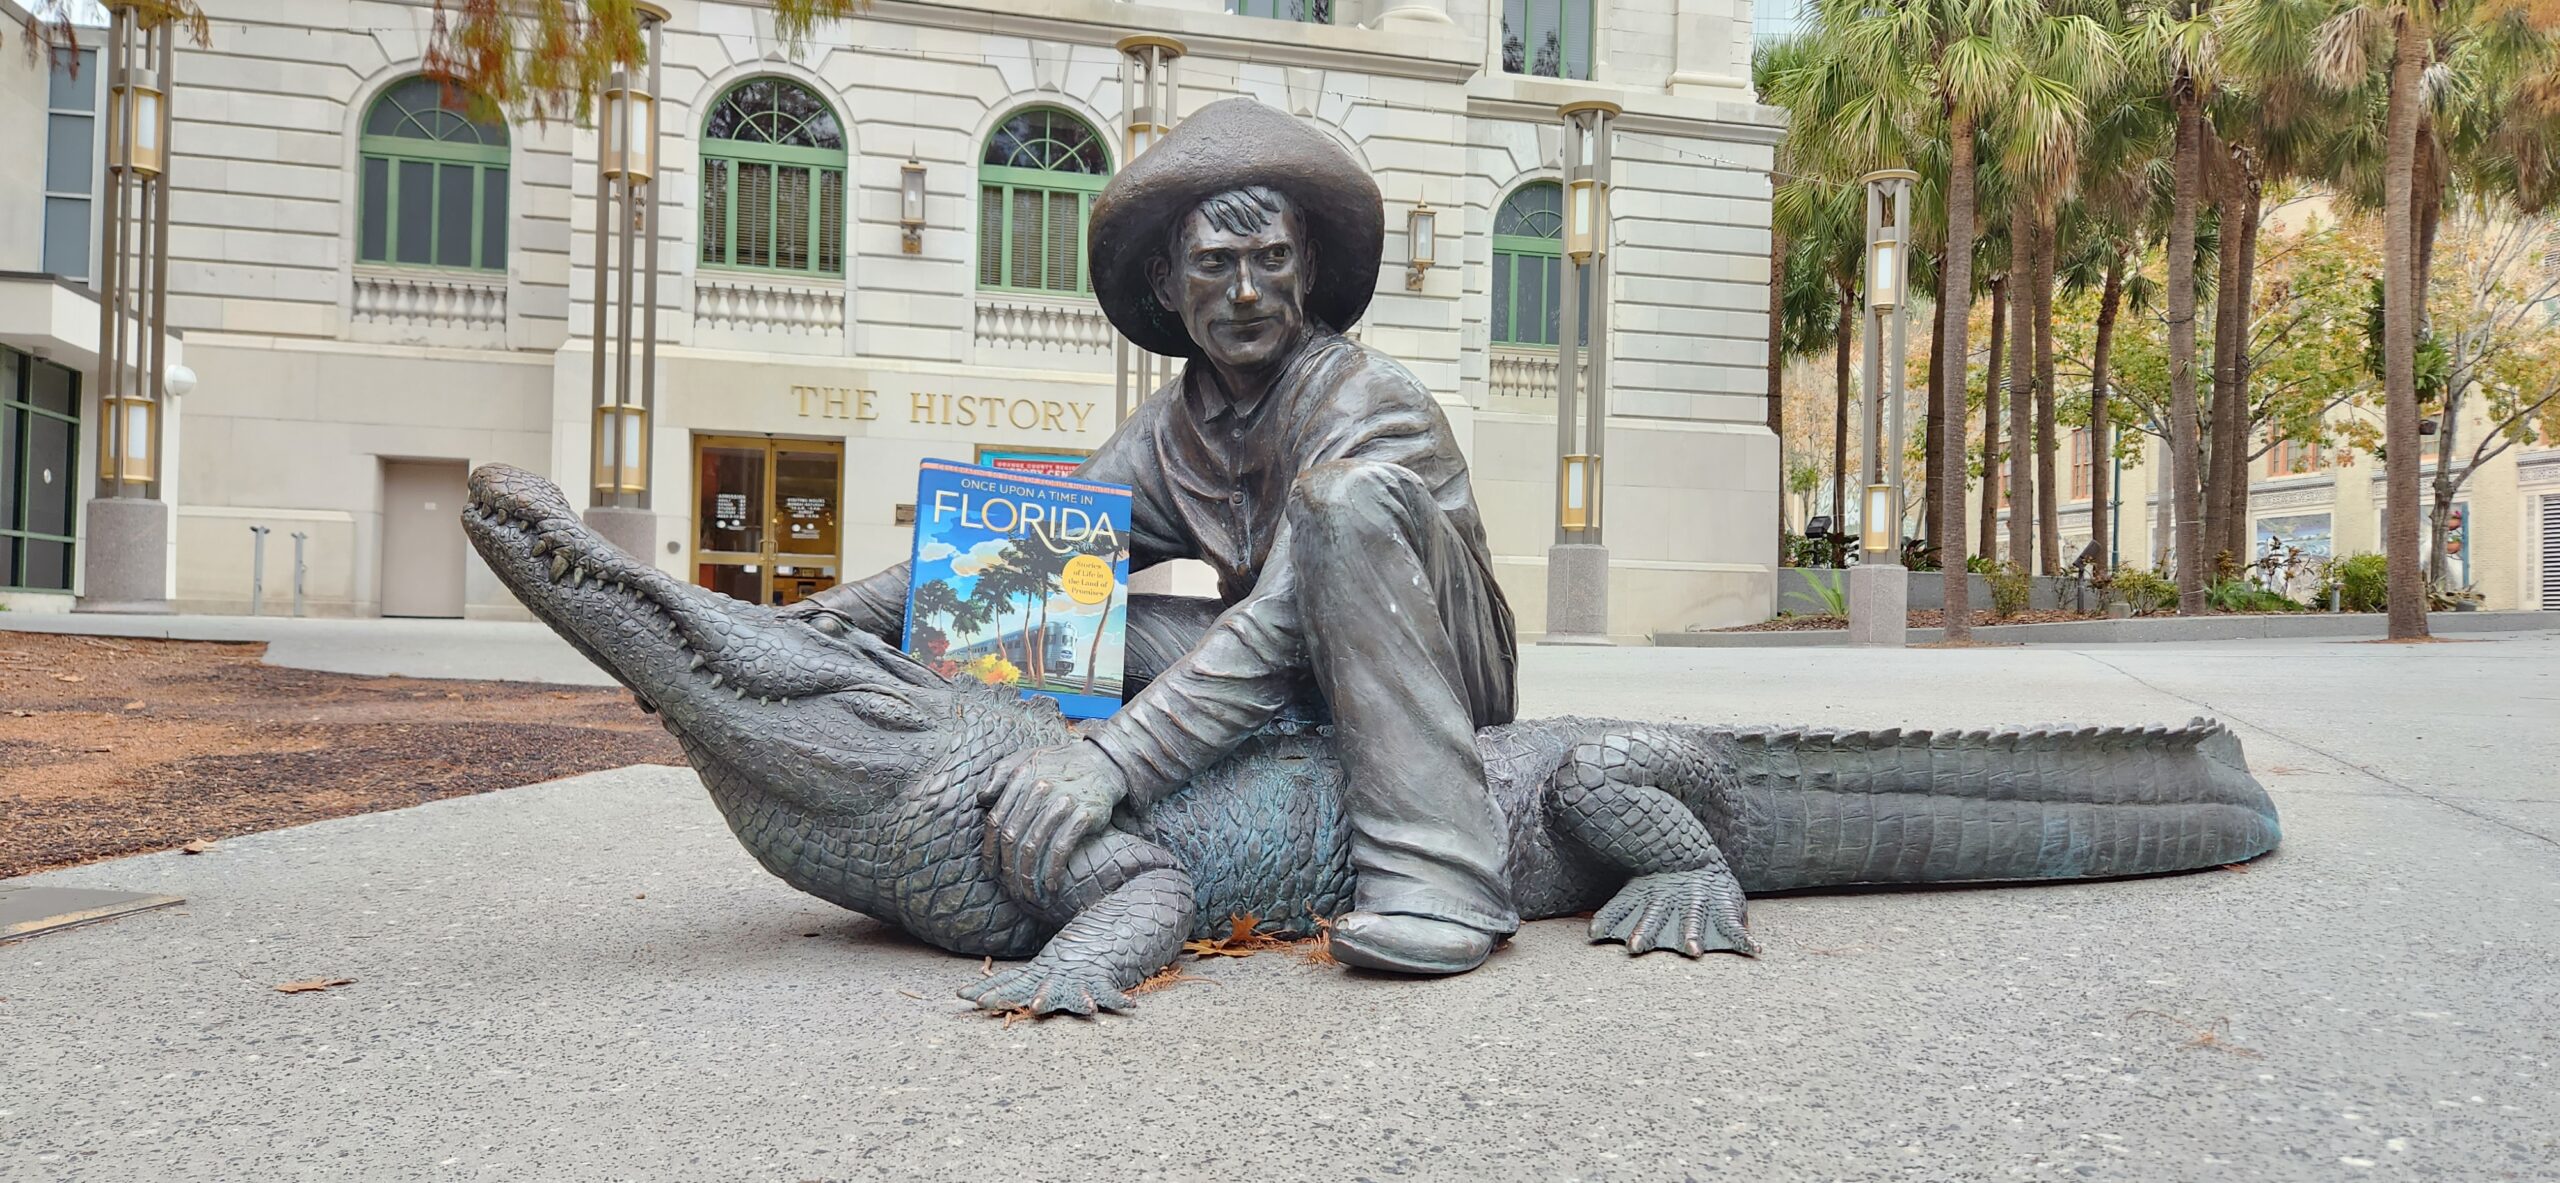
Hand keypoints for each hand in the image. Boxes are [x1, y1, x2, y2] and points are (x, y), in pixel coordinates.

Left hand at [980, 740, 1127, 901]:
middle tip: (1010, 891)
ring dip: (1029, 877)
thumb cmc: (1059, 766)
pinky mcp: (1084, 814)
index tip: (991, 873)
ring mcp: (1062, 802)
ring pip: (1034, 847)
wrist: (1104, 762)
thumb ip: (1000, 775)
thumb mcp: (1026, 760)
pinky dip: (1052, 871)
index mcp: (1020, 777)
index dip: (990, 850)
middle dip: (1009, 870)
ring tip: (1029, 896)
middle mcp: (1039, 789)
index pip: (996, 821)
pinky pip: (1061, 849)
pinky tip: (1050, 886)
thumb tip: (981, 798)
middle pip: (1013, 838)